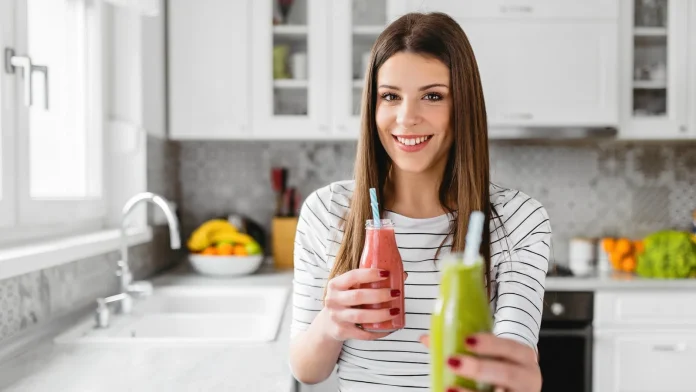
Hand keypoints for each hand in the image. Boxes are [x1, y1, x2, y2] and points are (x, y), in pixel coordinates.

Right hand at [321, 269, 405, 341]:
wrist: (328, 324)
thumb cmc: (345, 301)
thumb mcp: (350, 288)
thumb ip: (370, 281)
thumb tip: (402, 275)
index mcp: (335, 285)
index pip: (352, 276)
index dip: (370, 274)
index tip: (386, 274)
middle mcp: (333, 300)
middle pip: (358, 296)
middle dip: (379, 295)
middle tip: (395, 293)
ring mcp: (337, 317)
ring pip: (361, 316)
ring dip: (380, 314)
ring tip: (396, 311)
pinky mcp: (342, 332)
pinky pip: (363, 334)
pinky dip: (378, 331)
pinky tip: (390, 328)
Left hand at [420, 333, 541, 391]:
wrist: (520, 388)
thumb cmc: (502, 366)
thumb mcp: (490, 355)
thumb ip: (463, 345)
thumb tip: (427, 338)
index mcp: (524, 357)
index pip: (511, 347)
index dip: (490, 343)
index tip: (466, 339)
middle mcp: (528, 378)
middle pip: (507, 373)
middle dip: (479, 368)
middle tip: (452, 361)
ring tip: (449, 388)